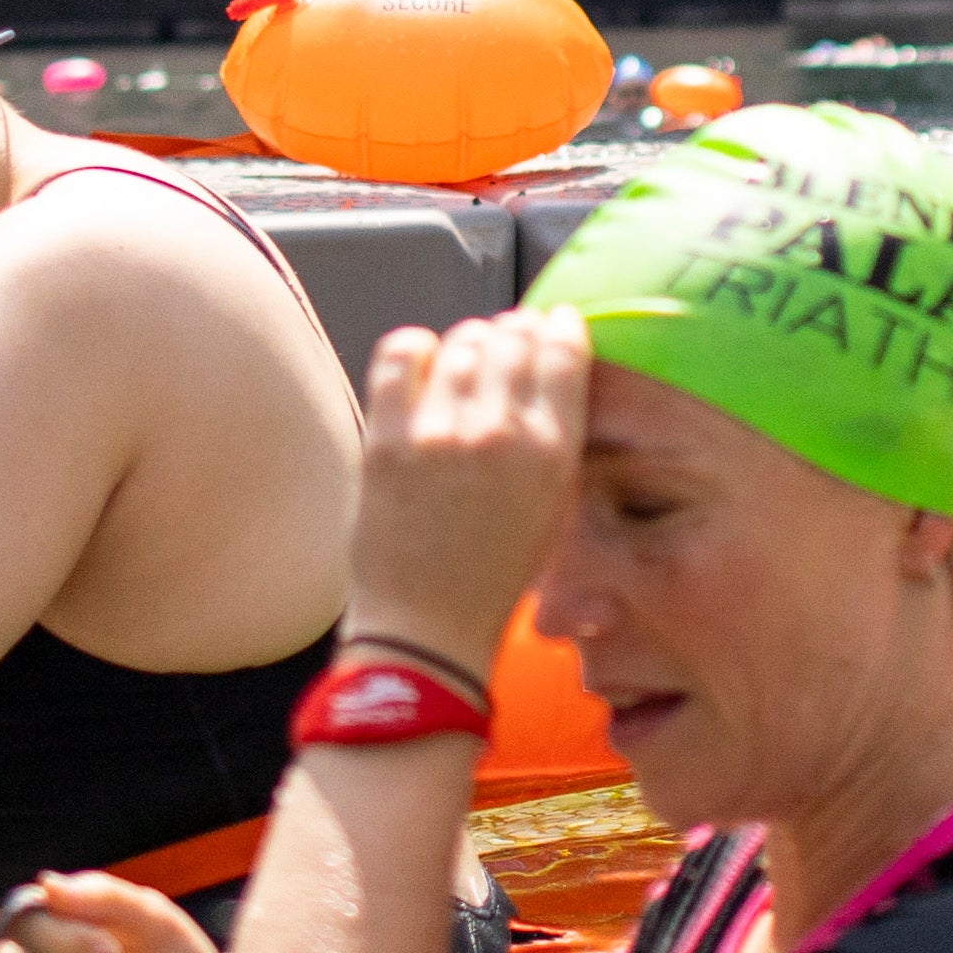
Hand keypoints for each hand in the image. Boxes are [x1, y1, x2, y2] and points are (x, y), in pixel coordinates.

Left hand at [342, 313, 589, 677]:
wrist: (427, 627)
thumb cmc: (491, 575)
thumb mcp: (552, 507)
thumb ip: (554, 439)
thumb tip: (543, 372)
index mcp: (553, 453)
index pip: (563, 353)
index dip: (556, 328)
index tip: (550, 325)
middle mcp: (503, 434)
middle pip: (511, 338)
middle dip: (509, 333)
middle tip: (500, 344)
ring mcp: (442, 435)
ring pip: (460, 343)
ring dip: (464, 344)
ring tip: (460, 364)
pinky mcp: (389, 441)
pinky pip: (402, 356)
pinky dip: (414, 349)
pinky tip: (419, 364)